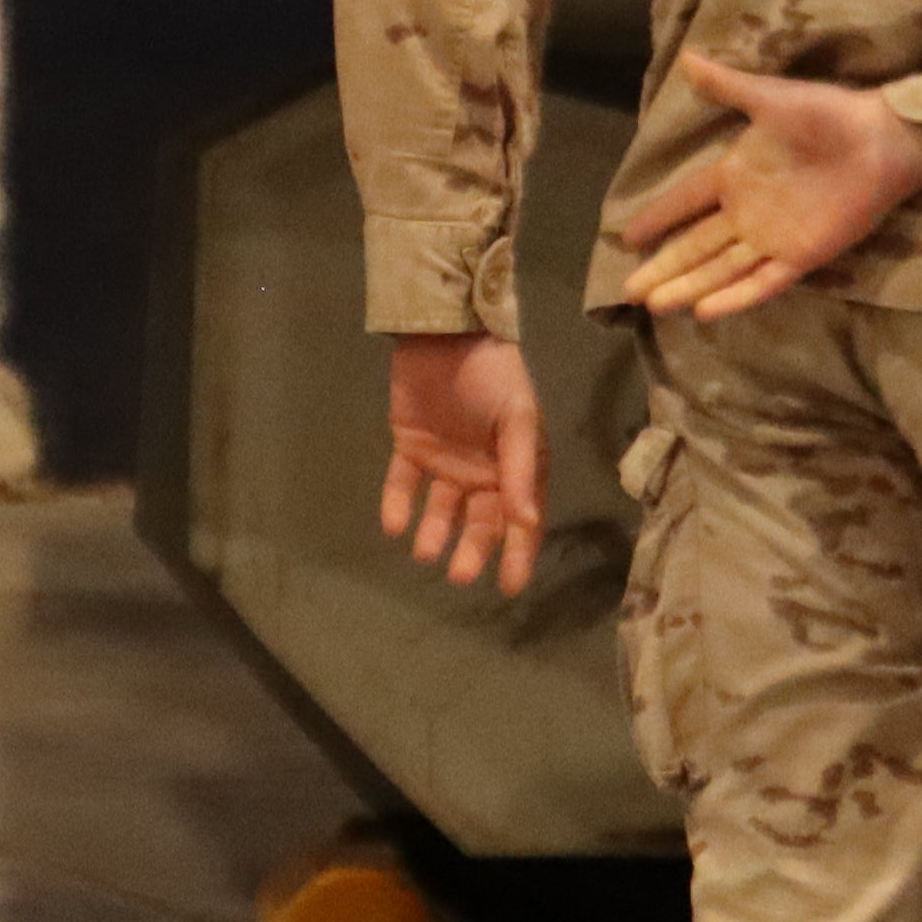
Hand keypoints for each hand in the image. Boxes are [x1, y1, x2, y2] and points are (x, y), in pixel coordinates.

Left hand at [380, 332, 549, 596]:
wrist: (446, 332)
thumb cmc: (493, 374)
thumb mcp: (517, 419)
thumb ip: (520, 470)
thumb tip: (527, 522)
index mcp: (516, 466)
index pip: (521, 520)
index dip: (519, 555)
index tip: (511, 589)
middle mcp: (482, 471)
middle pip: (479, 522)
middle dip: (472, 550)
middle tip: (459, 576)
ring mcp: (445, 461)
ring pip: (441, 510)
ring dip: (433, 534)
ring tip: (424, 553)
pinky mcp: (410, 447)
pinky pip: (403, 484)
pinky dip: (398, 504)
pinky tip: (394, 525)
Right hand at [613, 58, 921, 321]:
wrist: (880, 140)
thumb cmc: (826, 115)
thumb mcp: (769, 97)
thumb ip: (726, 86)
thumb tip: (685, 57)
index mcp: (736, 175)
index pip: (686, 201)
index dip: (658, 217)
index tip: (627, 237)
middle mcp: (747, 212)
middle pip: (695, 245)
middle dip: (663, 266)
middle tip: (628, 290)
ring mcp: (773, 237)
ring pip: (720, 269)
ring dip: (688, 286)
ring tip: (654, 305)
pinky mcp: (801, 256)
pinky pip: (762, 282)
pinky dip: (733, 297)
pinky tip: (703, 312)